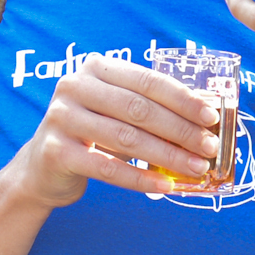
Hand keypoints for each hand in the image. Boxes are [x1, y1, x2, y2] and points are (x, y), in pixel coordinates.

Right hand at [10, 54, 224, 209]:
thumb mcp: (117, 112)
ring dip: (168, 156)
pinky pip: (108, 169)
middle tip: (210, 148)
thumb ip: (150, 108)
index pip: (147, 81)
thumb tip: (205, 119)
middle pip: (140, 109)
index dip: (183, 99)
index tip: (211, 117)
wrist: (42, 168)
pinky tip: (165, 186)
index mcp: (95, 68)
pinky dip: (141, 179)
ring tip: (197, 168)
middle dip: (181, 130)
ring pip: (127, 139)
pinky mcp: (56, 152)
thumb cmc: (92, 135)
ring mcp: (62, 118)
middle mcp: (74, 86)